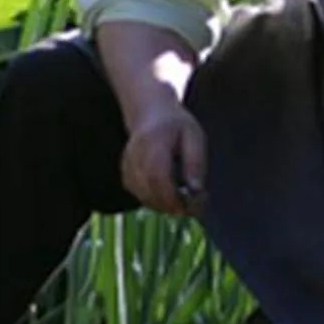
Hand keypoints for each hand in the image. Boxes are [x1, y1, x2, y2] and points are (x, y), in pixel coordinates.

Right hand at [120, 104, 208, 218]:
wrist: (150, 114)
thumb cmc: (177, 126)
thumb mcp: (194, 137)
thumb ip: (195, 163)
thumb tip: (197, 190)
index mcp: (154, 143)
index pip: (158, 176)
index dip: (172, 197)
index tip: (188, 207)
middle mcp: (136, 155)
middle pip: (149, 190)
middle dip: (170, 205)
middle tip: (188, 209)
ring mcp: (128, 166)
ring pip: (143, 196)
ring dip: (163, 205)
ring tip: (180, 199)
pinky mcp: (126, 174)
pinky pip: (139, 195)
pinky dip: (154, 199)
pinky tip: (166, 191)